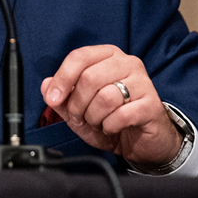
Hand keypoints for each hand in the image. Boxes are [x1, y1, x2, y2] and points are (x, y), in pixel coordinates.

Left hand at [41, 45, 180, 167]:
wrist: (141, 141)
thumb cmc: (111, 118)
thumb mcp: (79, 109)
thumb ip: (61, 97)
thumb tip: (46, 85)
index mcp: (108, 56)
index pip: (79, 57)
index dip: (62, 78)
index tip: (54, 98)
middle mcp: (128, 63)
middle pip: (90, 77)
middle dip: (78, 103)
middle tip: (80, 117)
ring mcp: (143, 83)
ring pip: (106, 97)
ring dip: (94, 117)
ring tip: (98, 122)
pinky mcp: (152, 105)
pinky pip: (122, 115)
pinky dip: (110, 126)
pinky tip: (112, 127)